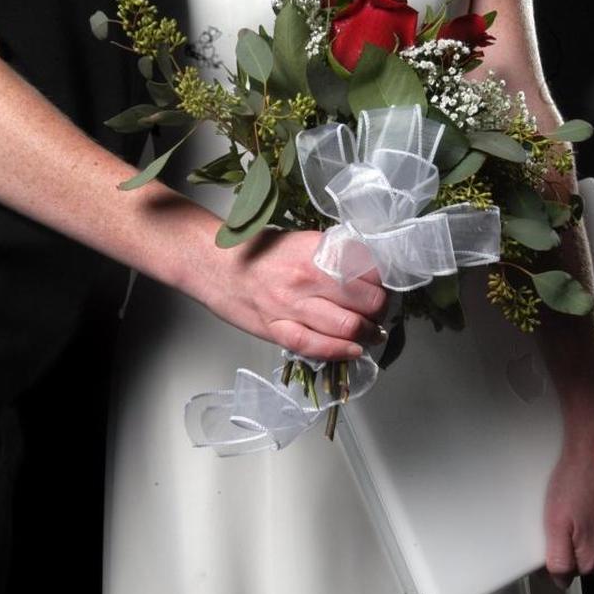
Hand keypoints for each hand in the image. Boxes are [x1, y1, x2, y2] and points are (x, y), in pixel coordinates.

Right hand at [193, 230, 388, 359]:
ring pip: (348, 326)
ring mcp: (292, 306)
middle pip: (366, 300)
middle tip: (380, 312)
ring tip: (372, 334)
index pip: (368, 270)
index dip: (382, 282)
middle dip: (380, 310)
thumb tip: (363, 271)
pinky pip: (316, 346)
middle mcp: (308, 277)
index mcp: (316, 250)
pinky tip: (353, 351)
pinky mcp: (277, 329)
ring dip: (369, 334)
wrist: (211, 262)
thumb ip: (330, 256)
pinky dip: (341, 351)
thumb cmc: (255, 251)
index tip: (382, 287)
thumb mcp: (300, 241)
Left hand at [543, 408, 593, 587]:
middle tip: (562, 518)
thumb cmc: (576, 478)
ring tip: (575, 508)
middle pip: (585, 561)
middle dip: (571, 545)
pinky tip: (588, 505)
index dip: (553, 556)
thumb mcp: (553, 522)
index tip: (548, 538)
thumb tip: (559, 579)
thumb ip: (557, 558)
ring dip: (585, 534)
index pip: (569, 574)